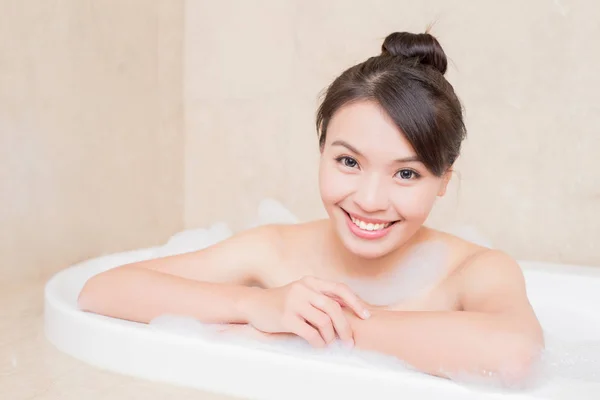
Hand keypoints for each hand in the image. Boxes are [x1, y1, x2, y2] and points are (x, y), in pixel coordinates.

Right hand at [240, 276, 370, 347]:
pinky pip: (310, 333)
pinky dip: (318, 342)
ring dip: (330, 336)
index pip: (339, 289)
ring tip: (329, 342)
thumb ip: (321, 298)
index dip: (356, 302)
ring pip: (324, 322)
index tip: (366, 316)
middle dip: (345, 327)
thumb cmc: (283, 302)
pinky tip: (318, 345)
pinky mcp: (286, 317)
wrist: (255, 304)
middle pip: (334, 308)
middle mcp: (304, 289)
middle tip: (349, 341)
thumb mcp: (302, 293)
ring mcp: (294, 302)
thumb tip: (350, 311)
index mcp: (311, 282)